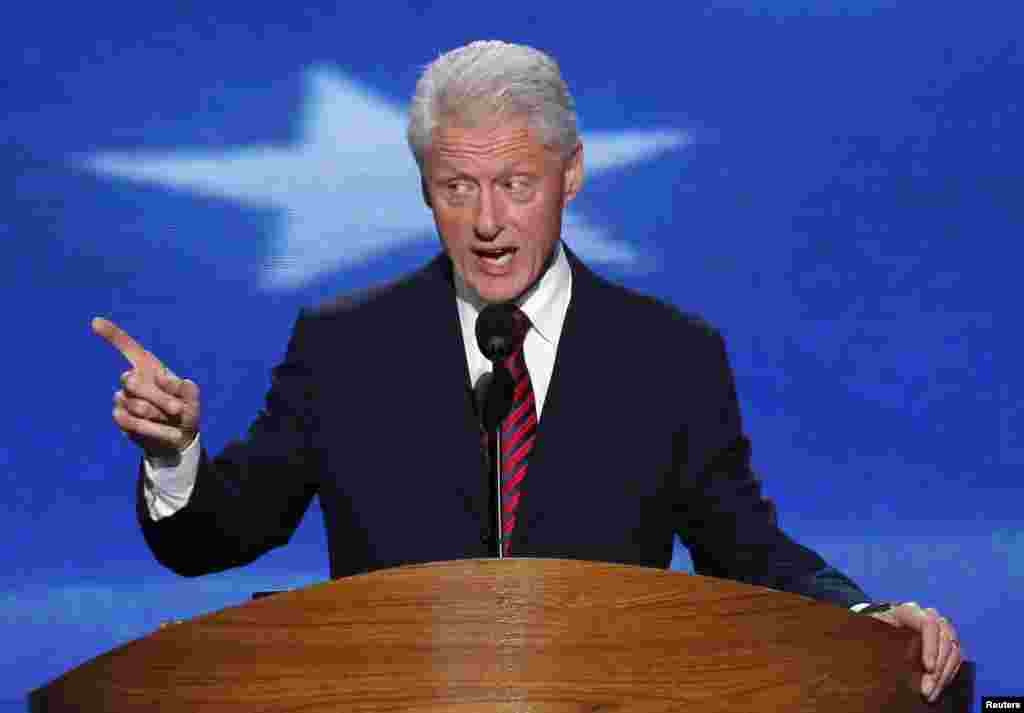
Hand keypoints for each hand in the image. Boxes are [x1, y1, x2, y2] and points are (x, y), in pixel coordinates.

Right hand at [92, 317, 200, 458]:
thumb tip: (161, 379)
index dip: (112, 334)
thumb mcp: (193, 399)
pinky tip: (167, 433)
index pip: (128, 347)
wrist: (178, 438)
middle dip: (158, 398)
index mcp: (150, 367)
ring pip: (135, 405)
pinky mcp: (120, 417)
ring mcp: (123, 398)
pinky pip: (129, 421)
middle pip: (130, 381)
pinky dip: (151, 429)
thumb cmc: (186, 411)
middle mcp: (133, 379)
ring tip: (171, 421)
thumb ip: (186, 389)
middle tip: (177, 409)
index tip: (95, 321)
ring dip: (158, 416)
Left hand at [868, 602, 962, 703]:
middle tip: (926, 690)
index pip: (928, 624)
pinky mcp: (947, 641)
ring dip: (944, 675)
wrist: (882, 624)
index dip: (931, 646)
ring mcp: (941, 627)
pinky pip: (956, 658)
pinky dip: (948, 674)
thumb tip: (878, 654)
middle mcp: (929, 616)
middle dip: (938, 668)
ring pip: (953, 650)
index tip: (928, 668)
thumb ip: (874, 635)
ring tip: (930, 694)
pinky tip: (937, 688)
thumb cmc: (874, 627)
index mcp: (909, 611)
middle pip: (943, 639)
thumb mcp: (871, 628)